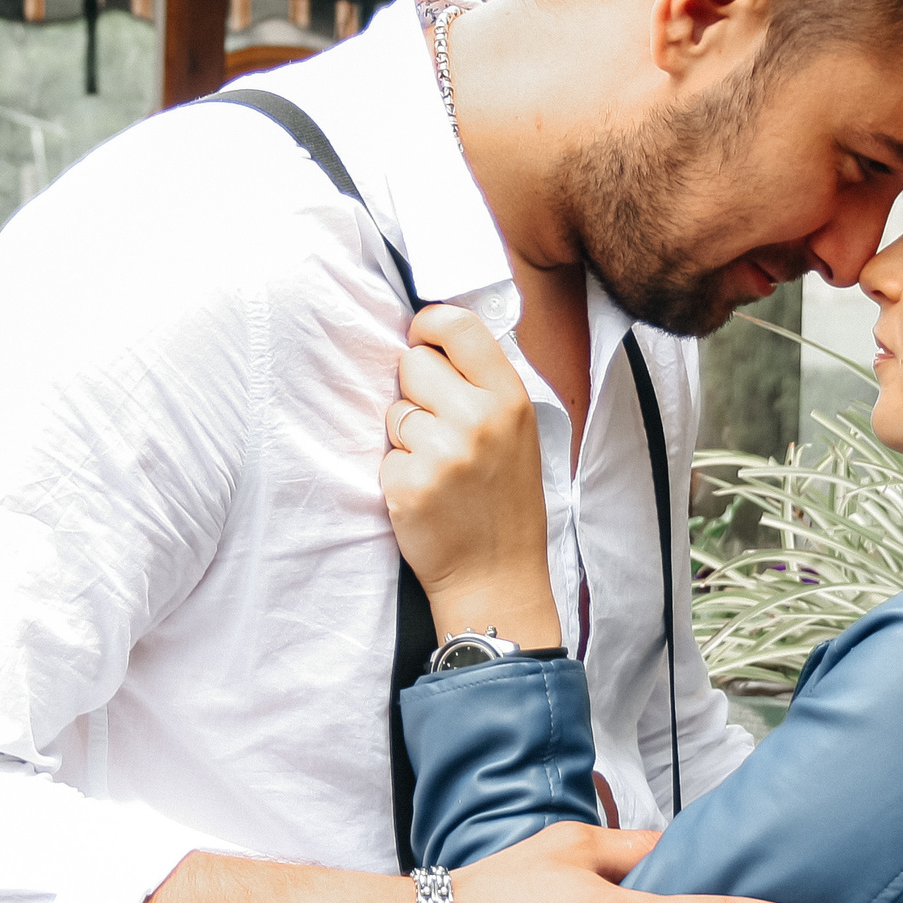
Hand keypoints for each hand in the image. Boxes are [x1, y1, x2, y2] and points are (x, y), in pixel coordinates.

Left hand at [380, 305, 557, 645]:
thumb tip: (433, 340)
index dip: (429, 325)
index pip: (459, 325)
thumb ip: (482, 386)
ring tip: (439, 469)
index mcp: (509, 399)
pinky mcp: (409, 483)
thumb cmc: (504, 503)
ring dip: (406, 437)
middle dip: (415, 391)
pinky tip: (427, 496)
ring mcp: (443, 452)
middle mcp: (479, 418)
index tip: (421, 340)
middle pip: (413, 363)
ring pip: (394, 411)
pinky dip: (398, 474)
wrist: (497, 577)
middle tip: (439, 430)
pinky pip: (385, 455)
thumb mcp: (517, 433)